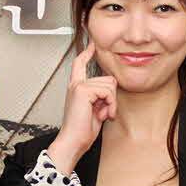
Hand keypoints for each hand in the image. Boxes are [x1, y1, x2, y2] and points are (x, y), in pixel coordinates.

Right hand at [48, 41, 116, 174]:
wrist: (73, 142)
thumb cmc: (82, 131)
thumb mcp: (95, 110)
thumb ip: (100, 97)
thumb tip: (110, 89)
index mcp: (77, 88)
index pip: (80, 64)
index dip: (87, 53)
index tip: (92, 44)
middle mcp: (76, 84)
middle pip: (108, 78)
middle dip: (112, 98)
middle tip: (104, 112)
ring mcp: (79, 86)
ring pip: (110, 85)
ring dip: (111, 103)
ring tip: (102, 115)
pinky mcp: (83, 90)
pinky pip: (107, 92)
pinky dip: (110, 105)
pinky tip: (103, 115)